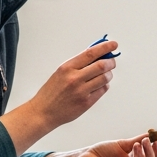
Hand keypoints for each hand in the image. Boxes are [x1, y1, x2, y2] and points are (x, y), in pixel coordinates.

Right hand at [1, 39, 117, 154]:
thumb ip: (77, 64)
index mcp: (67, 68)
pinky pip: (102, 90)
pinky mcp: (86, 102)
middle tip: (112, 61)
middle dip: (110, 62)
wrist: (43, 112)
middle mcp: (74, 78)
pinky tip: (99, 85)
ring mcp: (81, 91)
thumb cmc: (51, 92)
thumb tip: (96, 55)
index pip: (90, 53)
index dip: (104, 47)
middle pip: (102, 65)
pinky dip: (104, 85)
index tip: (113, 44)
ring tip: (106, 74)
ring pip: (105, 78)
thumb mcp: (61, 73)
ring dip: (109, 74)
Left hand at [40, 133, 156, 156]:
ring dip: (143, 156)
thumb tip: (151, 135)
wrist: (85, 156)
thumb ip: (137, 142)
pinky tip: (134, 151)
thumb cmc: (102, 152)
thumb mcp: (123, 145)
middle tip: (149, 141)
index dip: (156, 154)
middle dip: (152, 155)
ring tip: (139, 143)